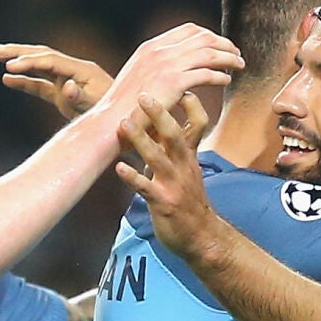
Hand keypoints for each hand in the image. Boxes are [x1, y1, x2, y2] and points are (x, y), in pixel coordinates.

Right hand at [0, 42, 111, 117]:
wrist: (128, 128)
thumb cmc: (117, 119)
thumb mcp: (99, 110)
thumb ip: (81, 98)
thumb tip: (67, 87)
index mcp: (83, 71)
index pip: (51, 62)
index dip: (29, 62)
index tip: (8, 66)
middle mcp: (75, 72)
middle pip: (42, 55)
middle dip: (18, 52)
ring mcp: (69, 82)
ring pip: (39, 66)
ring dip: (18, 61)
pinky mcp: (65, 95)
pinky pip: (41, 85)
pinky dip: (25, 82)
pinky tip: (6, 79)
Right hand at [97, 23, 241, 125]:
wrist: (109, 123)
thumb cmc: (122, 108)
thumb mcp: (136, 78)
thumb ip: (154, 70)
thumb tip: (173, 70)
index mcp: (150, 47)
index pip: (188, 30)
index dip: (208, 35)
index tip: (219, 45)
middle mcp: (159, 51)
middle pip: (202, 37)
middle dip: (223, 43)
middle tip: (236, 53)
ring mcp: (166, 65)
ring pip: (209, 53)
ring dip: (228, 57)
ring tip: (239, 64)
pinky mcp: (174, 82)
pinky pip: (206, 73)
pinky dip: (220, 75)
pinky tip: (227, 80)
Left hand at [113, 91, 214, 259]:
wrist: (201, 237)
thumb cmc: (188, 199)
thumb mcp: (187, 168)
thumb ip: (176, 146)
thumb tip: (163, 120)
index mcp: (189, 156)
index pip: (198, 123)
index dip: (191, 104)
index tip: (179, 83)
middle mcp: (183, 166)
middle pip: (175, 135)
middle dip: (160, 114)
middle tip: (143, 94)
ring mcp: (174, 184)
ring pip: (158, 158)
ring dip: (141, 140)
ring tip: (124, 124)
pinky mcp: (163, 203)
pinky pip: (146, 188)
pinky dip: (133, 177)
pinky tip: (119, 168)